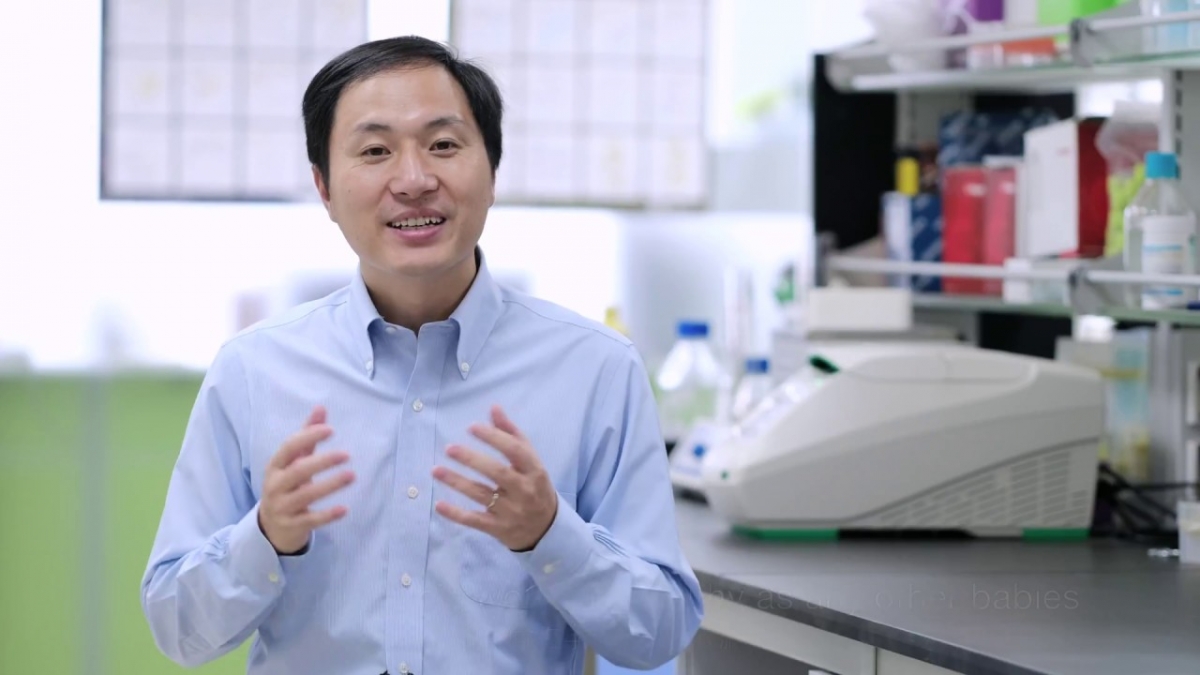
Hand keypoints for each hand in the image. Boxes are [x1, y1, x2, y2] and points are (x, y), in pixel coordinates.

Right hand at [257, 405, 354, 554]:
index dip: (307, 437)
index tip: (330, 430)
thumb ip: (306, 437)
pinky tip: (345, 509)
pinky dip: (328, 515)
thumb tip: (321, 408)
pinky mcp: (292, 526)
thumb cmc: (286, 485)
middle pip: (298, 471)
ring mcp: (282, 507)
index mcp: (274, 466)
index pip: (288, 448)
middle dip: (322, 461)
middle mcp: (275, 486)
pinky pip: (311, 520)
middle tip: (347, 454)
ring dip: (330, 485)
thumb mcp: (292, 462)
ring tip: (352, 475)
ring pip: (306, 495)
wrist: (271, 526)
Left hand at [433, 405, 557, 551]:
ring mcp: (512, 511)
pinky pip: (475, 521)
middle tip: (449, 448)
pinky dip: (457, 514)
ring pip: (482, 495)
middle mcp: (524, 490)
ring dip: (458, 482)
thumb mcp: (531, 460)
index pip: (515, 451)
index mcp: (534, 470)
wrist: (546, 528)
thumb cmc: (534, 485)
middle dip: (472, 459)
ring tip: (435, 470)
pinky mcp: (499, 528)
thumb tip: (494, 408)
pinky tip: (439, 505)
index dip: (494, 438)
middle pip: (498, 472)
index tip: (472, 427)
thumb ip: (512, 434)